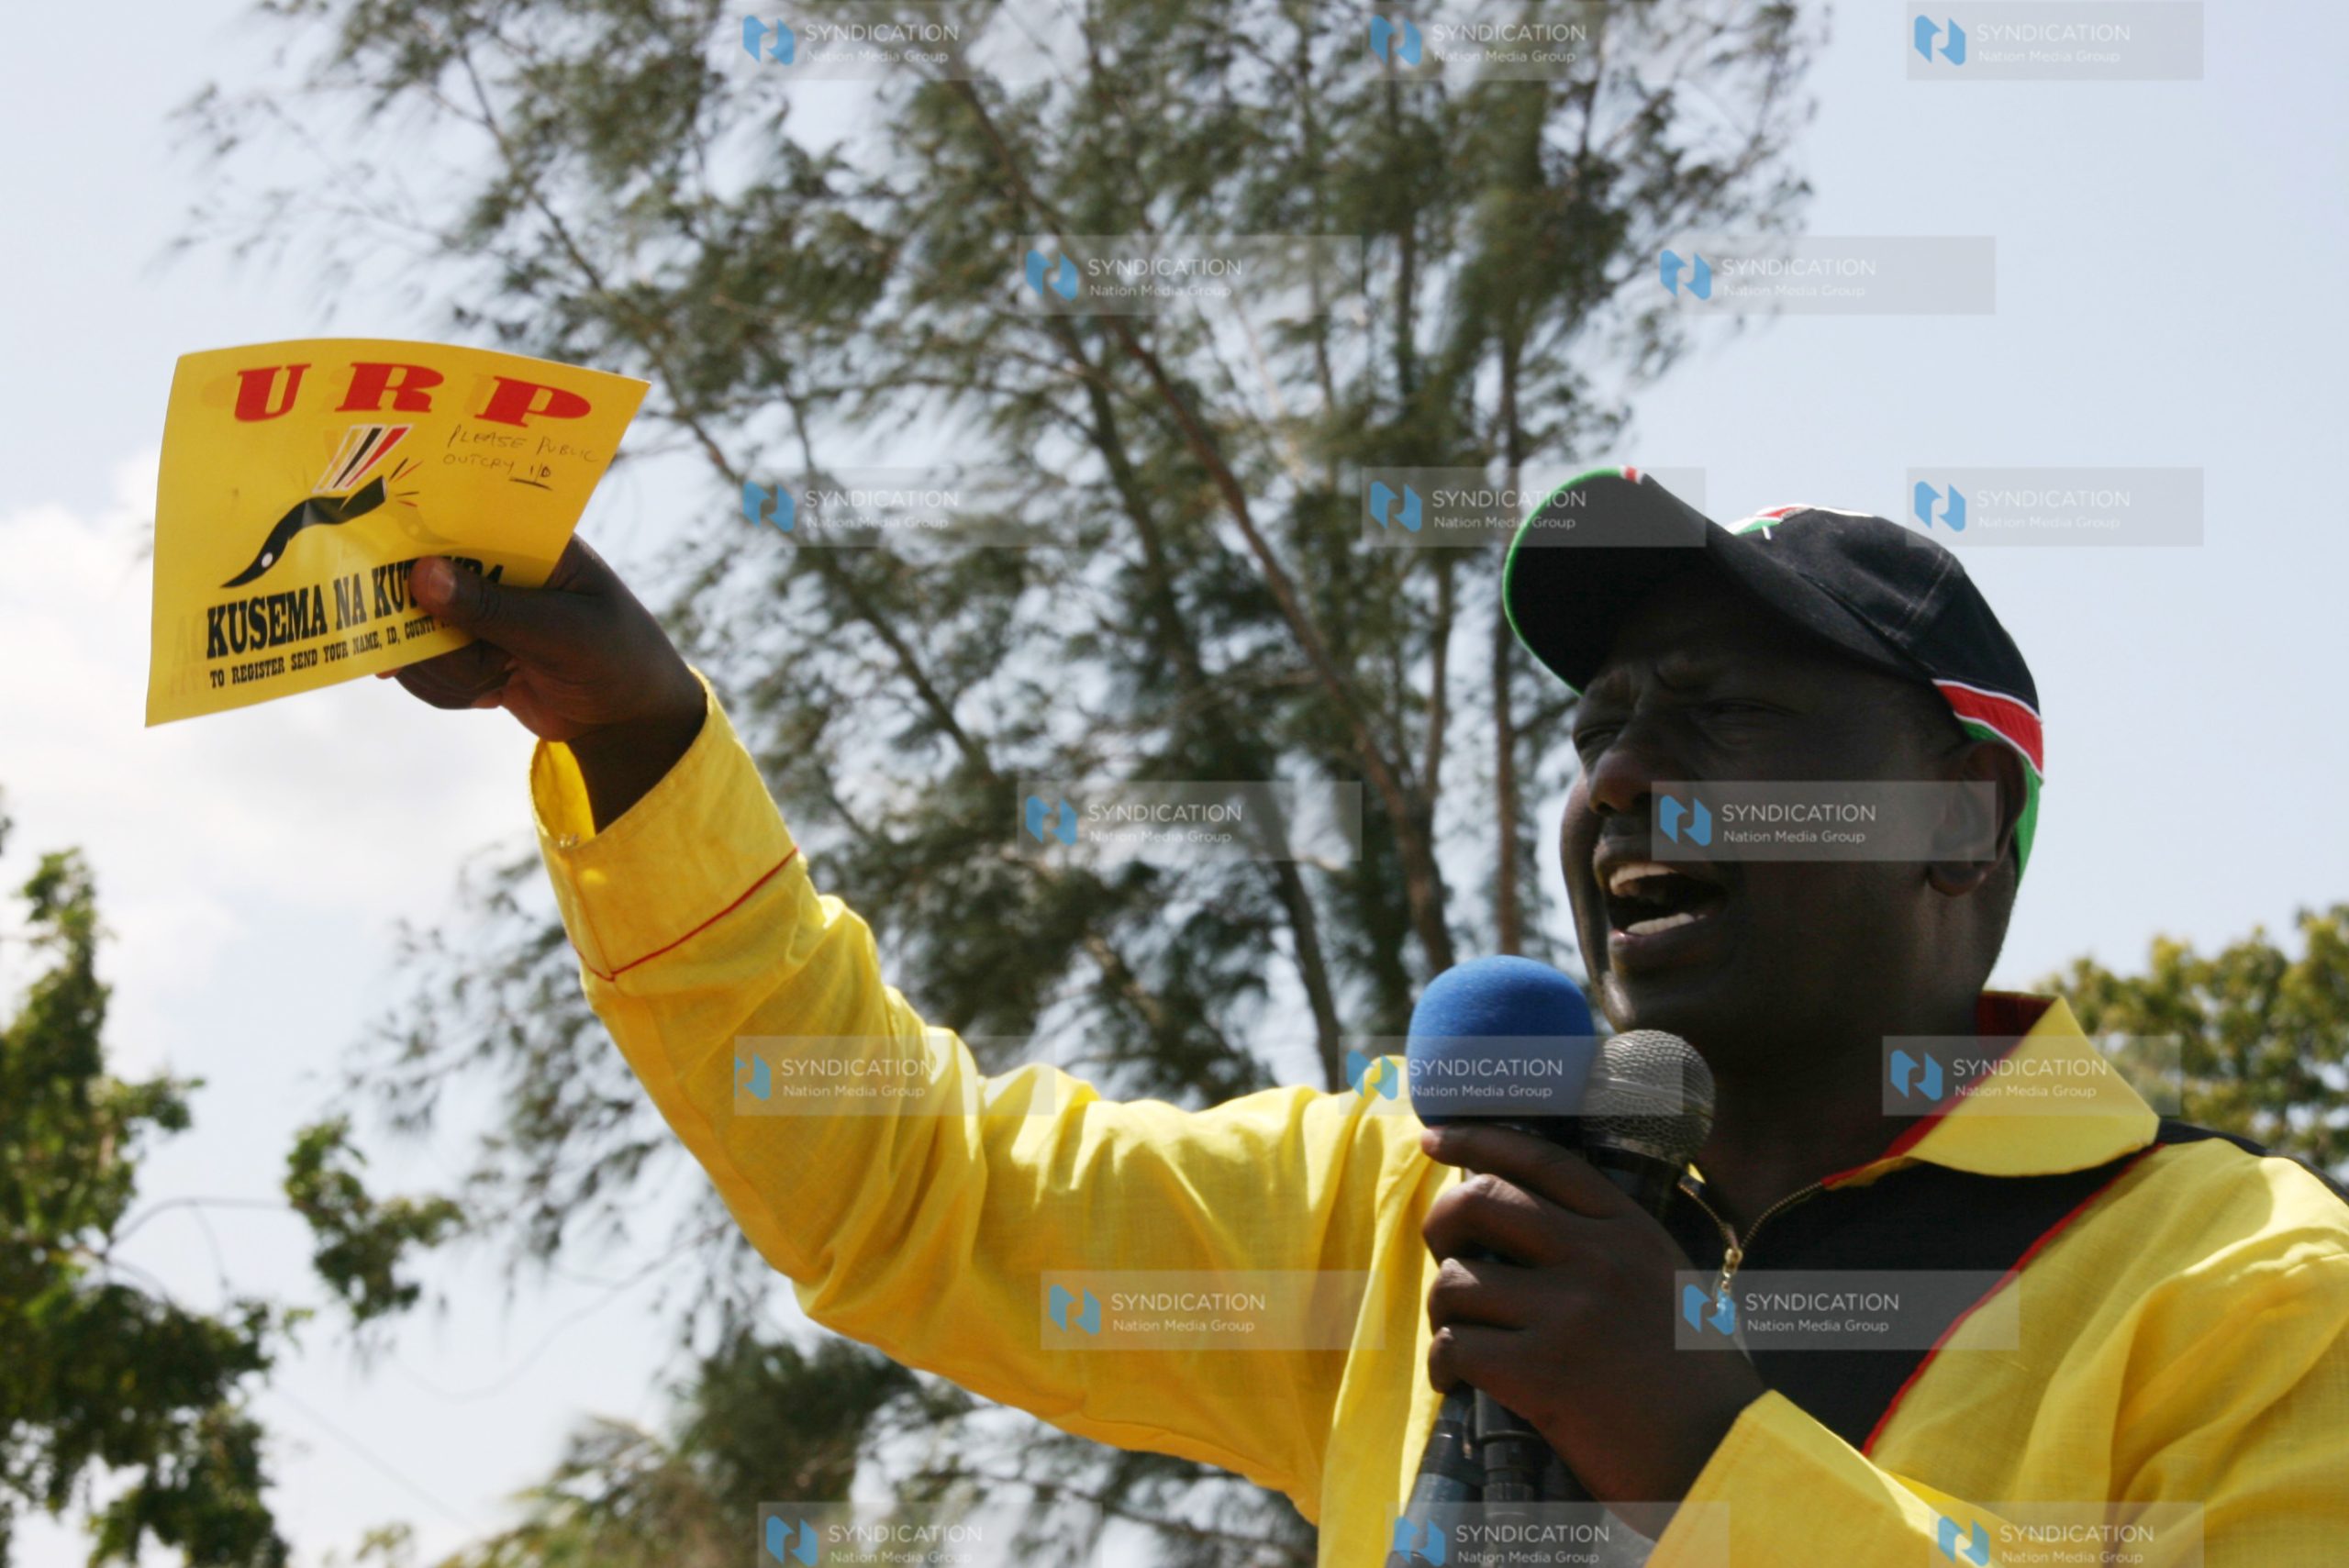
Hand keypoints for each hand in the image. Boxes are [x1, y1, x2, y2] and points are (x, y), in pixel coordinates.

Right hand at [379, 537, 705, 828]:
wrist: (625, 719)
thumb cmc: (617, 658)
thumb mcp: (564, 632)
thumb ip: (494, 607)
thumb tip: (421, 574)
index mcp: (524, 538)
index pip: (453, 517)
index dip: (411, 536)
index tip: (381, 562)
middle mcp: (489, 567)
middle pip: (412, 581)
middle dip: (427, 631)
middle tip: (470, 655)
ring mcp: (469, 611)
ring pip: (410, 634)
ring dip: (446, 670)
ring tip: (498, 675)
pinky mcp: (459, 651)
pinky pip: (421, 669)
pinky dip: (448, 690)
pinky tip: (490, 693)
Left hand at [1418, 1124, 1765, 1503]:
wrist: (1724, 1460)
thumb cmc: (1695, 1383)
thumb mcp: (1667, 1286)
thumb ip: (1610, 1250)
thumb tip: (1524, 1225)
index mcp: (1633, 1230)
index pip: (1542, 1159)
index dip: (1478, 1140)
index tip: (1435, 1139)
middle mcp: (1599, 1258)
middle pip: (1480, 1201)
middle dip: (1440, 1224)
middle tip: (1442, 1255)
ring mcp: (1569, 1313)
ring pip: (1455, 1280)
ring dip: (1443, 1309)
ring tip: (1462, 1337)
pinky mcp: (1542, 1372)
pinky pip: (1456, 1345)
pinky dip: (1442, 1365)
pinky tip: (1455, 1382)